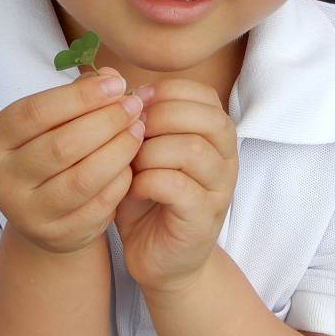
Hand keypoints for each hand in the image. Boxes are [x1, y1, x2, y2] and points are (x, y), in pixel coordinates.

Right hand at [0, 69, 144, 254]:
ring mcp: (27, 213)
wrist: (44, 212)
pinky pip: (98, 205)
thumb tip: (112, 78)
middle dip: (106, 121)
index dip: (80, 97)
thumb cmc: (51, 151)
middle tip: (134, 106)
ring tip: (138, 130)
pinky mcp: (57, 236)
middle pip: (61, 146)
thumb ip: (79, 96)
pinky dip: (121, 180)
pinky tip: (134, 162)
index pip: (35, 113)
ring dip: (119, 150)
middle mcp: (3, 179)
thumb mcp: (54, 121)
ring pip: (82, 179)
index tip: (116, 84)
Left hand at [115, 80, 237, 294]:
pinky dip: (147, 182)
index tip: (134, 110)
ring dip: (150, 152)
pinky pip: (178, 186)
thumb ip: (134, 117)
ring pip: (190, 149)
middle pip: (204, 117)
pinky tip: (133, 189)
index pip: (202, 94)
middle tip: (129, 137)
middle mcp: (225, 158)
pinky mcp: (203, 218)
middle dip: (157, 119)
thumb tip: (109, 75)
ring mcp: (219, 189)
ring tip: (130, 165)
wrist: (161, 261)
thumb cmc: (149, 200)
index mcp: (214, 135)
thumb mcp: (140, 151)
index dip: (164, 94)